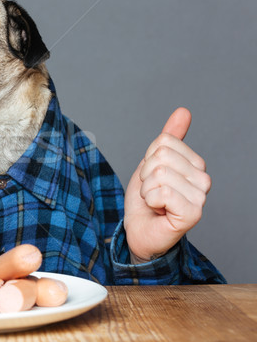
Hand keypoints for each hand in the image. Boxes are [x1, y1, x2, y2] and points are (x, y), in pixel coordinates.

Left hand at [124, 108, 211, 261]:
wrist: (139, 230)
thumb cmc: (146, 200)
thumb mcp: (151, 163)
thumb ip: (169, 139)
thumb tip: (183, 111)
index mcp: (195, 165)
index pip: (164, 142)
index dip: (147, 159)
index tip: (151, 178)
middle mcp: (203, 180)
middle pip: (161, 157)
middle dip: (145, 175)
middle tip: (151, 192)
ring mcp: (200, 197)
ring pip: (160, 173)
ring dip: (147, 190)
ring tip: (154, 202)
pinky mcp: (193, 214)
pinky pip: (163, 192)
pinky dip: (151, 201)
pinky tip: (158, 211)